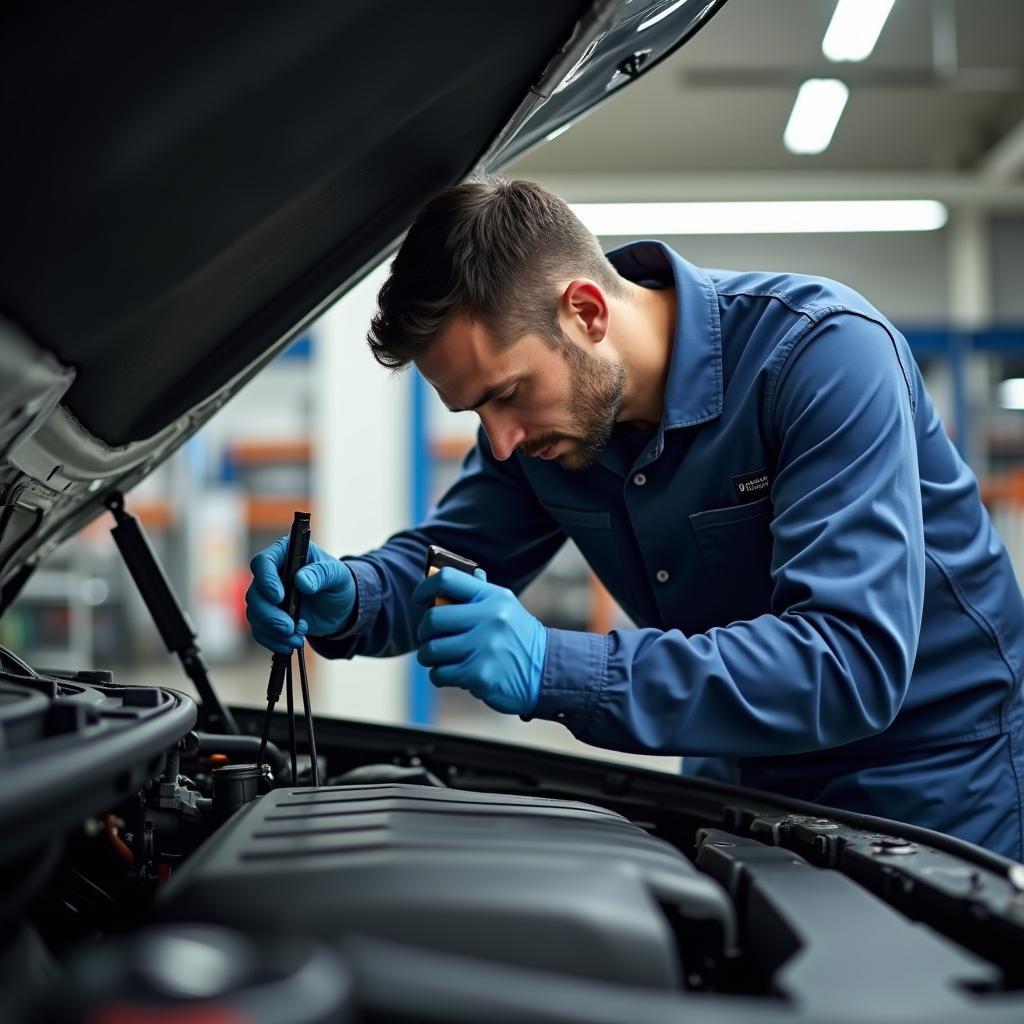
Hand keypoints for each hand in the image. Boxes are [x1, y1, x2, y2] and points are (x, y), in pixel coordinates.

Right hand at [246, 538, 355, 653]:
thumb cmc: (338, 583)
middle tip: (289, 627)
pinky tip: (290, 645)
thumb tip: (301, 581)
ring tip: (297, 638)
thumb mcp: (337, 575)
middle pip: (255, 594)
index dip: (267, 580)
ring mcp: (267, 597)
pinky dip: (273, 640)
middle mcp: (271, 575)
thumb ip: (321, 574)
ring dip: (273, 631)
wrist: (340, 608)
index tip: (280, 597)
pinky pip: (260, 630)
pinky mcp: (269, 616)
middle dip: (270, 615)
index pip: (263, 563)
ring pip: (255, 614)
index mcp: (285, 555)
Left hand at [414, 568, 546, 714]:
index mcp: (492, 597)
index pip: (447, 580)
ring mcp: (486, 647)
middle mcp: (490, 618)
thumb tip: (443, 576)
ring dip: (429, 657)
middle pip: (433, 620)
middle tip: (430, 638)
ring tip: (441, 658)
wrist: (547, 672)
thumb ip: (476, 592)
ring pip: (432, 650)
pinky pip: (440, 674)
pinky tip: (453, 673)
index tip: (420, 599)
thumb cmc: (518, 638)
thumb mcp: (504, 608)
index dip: (425, 588)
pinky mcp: (481, 675)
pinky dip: (440, 676)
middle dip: (424, 633)